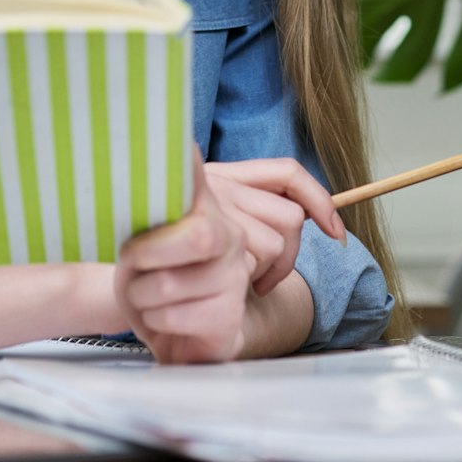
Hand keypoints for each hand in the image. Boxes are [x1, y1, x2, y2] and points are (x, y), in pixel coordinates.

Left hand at [114, 149, 252, 363]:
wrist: (151, 321)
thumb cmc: (144, 269)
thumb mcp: (140, 222)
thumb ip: (158, 188)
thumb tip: (177, 144)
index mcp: (214, 205)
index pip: (266, 177)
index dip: (278, 173)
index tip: (233, 177)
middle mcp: (233, 237)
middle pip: (201, 235)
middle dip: (148, 250)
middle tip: (129, 256)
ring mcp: (236, 278)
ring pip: (170, 282)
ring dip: (139, 292)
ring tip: (143, 293)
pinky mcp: (230, 316)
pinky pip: (175, 316)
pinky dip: (152, 318)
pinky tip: (160, 316)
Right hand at [203, 157, 347, 295]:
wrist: (125, 277)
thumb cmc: (189, 254)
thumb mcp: (214, 220)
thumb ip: (254, 208)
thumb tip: (328, 221)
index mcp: (219, 174)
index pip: (288, 172)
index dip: (320, 200)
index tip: (336, 232)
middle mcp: (213, 184)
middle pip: (291, 215)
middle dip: (288, 256)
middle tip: (266, 279)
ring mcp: (207, 211)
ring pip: (275, 244)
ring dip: (266, 272)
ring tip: (243, 283)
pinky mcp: (201, 243)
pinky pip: (251, 265)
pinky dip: (250, 281)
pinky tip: (230, 289)